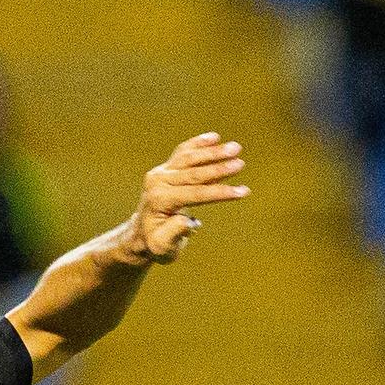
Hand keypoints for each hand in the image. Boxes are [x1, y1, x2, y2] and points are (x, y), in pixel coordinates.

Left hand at [123, 134, 249, 264]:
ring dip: (214, 152)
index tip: (243, 192)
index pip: (195, 194)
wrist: (141, 234)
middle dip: (219, 169)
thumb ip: (174, 234)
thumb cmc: (156, 244)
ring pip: (190, 158)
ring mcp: (160, 172)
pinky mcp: (165, 167)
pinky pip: (183, 152)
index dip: (220, 192)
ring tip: (236, 148)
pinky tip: (215, 137)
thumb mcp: (163, 247)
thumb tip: (189, 223)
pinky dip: (199, 144)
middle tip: (241, 164)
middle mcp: (158, 183)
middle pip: (194, 173)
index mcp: (159, 201)